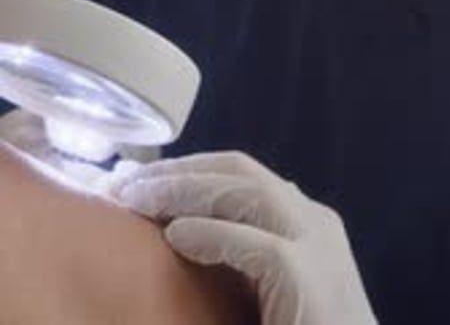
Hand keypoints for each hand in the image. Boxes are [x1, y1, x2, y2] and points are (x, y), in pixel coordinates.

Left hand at [108, 151, 377, 324]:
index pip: (239, 173)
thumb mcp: (270, 289)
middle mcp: (313, 221)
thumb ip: (239, 258)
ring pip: (247, 191)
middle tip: (122, 182)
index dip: (186, 168)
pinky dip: (213, 235)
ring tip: (136, 200)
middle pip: (239, 169)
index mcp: (304, 221)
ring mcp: (318, 246)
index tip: (135, 180)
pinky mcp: (311, 281)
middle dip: (178, 169)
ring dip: (185, 189)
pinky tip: (177, 237)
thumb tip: (178, 230)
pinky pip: (257, 244)